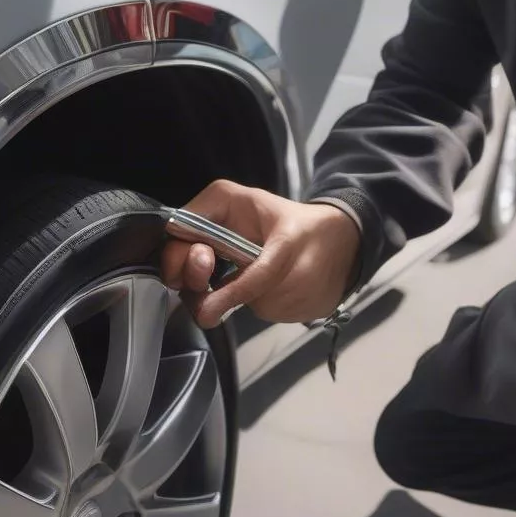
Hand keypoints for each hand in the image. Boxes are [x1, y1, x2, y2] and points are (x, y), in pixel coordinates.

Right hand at [160, 179, 361, 328]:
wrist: (341, 256)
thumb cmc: (316, 239)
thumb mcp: (285, 254)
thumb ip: (247, 282)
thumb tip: (205, 313)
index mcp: (221, 203)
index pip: (177, 225)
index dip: (180, 252)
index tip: (204, 271)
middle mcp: (212, 227)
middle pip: (175, 254)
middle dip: (188, 274)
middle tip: (209, 283)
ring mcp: (217, 255)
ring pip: (187, 281)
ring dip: (200, 297)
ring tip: (219, 303)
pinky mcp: (226, 280)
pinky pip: (205, 298)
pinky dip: (212, 308)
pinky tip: (224, 310)